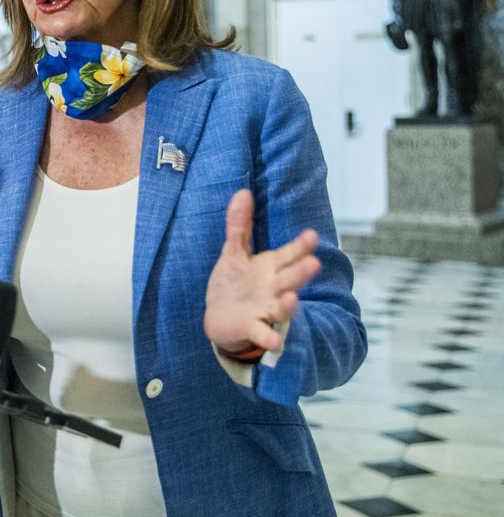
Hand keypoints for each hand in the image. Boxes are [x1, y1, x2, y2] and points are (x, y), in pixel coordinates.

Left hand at [204, 189, 321, 352]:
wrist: (219, 317)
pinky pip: (263, 333)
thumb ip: (240, 226)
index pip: (289, 255)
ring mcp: (266, 309)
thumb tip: (242, 192)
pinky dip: (269, 338)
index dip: (300, 247)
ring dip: (288, 305)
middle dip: (302, 272)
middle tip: (313, 262)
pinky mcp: (253, 327)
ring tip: (292, 297)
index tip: (311, 235)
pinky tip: (274, 341)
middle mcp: (274, 288)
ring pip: (282, 307)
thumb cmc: (234, 283)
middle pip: (291, 279)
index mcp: (271, 267)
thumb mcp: (234, 252)